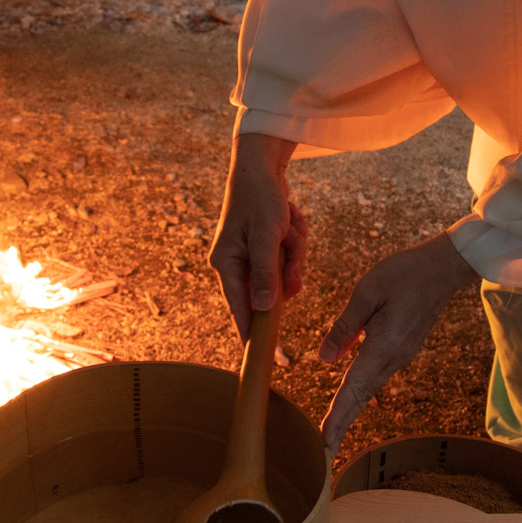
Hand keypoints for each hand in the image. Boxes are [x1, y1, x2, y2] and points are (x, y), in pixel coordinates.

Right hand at [209, 134, 306, 340]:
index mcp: (227, 263)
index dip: (251, 331)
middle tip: (290, 240)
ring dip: (294, 249)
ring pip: (285, 271)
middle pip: (272, 287)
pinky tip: (290, 219)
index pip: (239, 308)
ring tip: (289, 222)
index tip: (260, 356)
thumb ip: (266, 273)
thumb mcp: (267, 235)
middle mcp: (235, 263)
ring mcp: (250, 255)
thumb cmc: (260, 198)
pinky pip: (288, 257)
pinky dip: (295, 240)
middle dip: (289, 265)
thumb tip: (265, 308)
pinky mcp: (264, 247)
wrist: (260, 166)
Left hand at [319, 234, 477, 454]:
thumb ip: (344, 327)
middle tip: (326, 449)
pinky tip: (351, 396)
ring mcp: (401, 354)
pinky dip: (362, 389)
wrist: (443, 268)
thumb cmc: (403, 273)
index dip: (338, 415)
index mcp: (383, 346)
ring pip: (370, 387)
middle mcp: (394, 357)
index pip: (354, 388)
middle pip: (363, 396)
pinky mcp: (403, 347)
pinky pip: (377, 374)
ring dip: (352, 408)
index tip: (326, 441)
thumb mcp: (365, 292)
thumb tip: (324, 358)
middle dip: (344, 422)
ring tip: (334, 428)